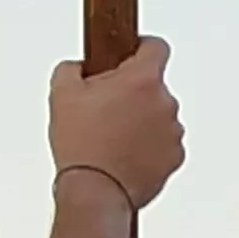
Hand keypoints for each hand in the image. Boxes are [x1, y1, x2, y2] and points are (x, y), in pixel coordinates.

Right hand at [47, 37, 184, 208]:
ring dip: (140, 120)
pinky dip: (147, 146)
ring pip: (157, 115)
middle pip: (152, 86)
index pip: (157, 46)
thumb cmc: (81, 144)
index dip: (141, 47)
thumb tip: (80, 67)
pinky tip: (123, 155)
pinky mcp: (176, 156)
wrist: (95, 190)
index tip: (131, 52)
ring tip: (110, 137)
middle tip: (103, 109)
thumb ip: (72, 68)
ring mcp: (174, 131)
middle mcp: (166, 102)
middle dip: (132, 92)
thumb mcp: (62, 94)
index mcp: (142, 80)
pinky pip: (162, 143)